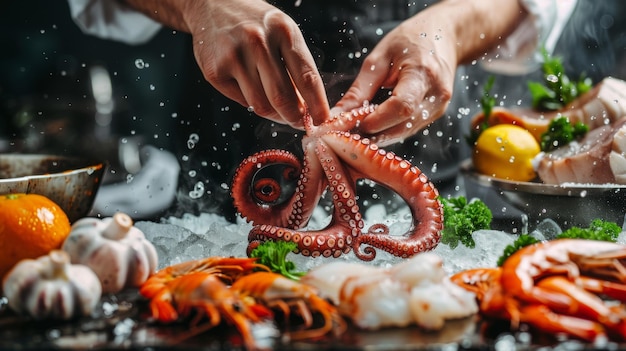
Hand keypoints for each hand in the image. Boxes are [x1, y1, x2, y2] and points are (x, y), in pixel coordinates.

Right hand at [185, 0, 329, 127]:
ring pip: (261, 105)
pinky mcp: (215, 71)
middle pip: (282, 97)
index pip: (306, 76)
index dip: (317, 104)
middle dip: (294, 117)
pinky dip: (251, 102)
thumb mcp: (282, 33)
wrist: (213, 5)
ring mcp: (233, 56)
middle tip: (299, 123)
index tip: (323, 120)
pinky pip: (242, 101)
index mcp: (283, 30)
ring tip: (278, 110)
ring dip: (274, 114)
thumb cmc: (256, 23)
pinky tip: (252, 89)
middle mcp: (257, 41)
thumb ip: (296, 66)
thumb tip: (308, 107)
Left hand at [330, 0, 525, 145]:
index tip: (353, 124)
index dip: (376, 120)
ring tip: (356, 132)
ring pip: (404, 132)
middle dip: (373, 134)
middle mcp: (437, 95)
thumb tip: (337, 116)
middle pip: (403, 126)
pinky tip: (372, 127)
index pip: (401, 106)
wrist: (443, 36)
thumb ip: (359, 90)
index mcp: (423, 74)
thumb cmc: (409, 40)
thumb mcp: (379, 58)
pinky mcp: (435, 115)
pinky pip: (408, 129)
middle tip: (347, 135)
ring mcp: (439, 108)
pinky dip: (389, 130)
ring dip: (379, 136)